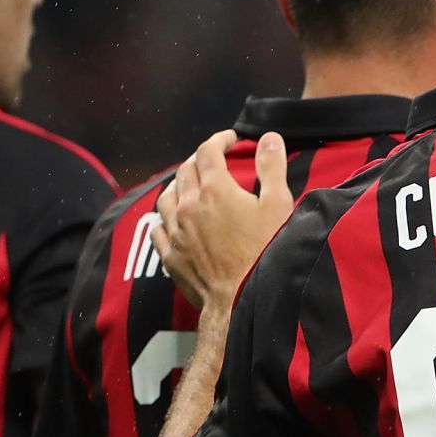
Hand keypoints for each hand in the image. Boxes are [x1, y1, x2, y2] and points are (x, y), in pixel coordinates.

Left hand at [151, 130, 293, 308]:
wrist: (241, 298)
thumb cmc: (265, 251)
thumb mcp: (278, 205)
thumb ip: (272, 168)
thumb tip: (269, 138)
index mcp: (215, 189)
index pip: (208, 151)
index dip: (219, 140)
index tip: (231, 139)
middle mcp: (188, 205)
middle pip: (185, 170)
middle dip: (200, 159)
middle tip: (215, 160)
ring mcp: (175, 231)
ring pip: (166, 196)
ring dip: (178, 185)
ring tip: (190, 185)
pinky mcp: (169, 254)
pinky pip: (157, 227)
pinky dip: (166, 216)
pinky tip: (174, 218)